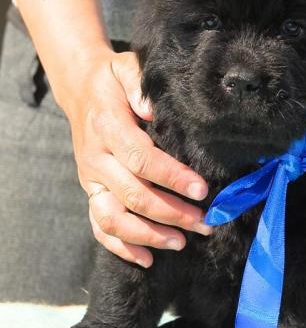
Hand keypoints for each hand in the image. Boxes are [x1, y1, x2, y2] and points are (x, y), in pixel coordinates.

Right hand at [64, 49, 210, 267]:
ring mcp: (91, 180)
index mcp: (108, 127)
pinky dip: (121, 246)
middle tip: (205, 223)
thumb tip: (154, 110)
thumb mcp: (125, 69)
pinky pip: (99, 226)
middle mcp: (96, 158)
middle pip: (133, 195)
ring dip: (148, 235)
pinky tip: (147, 258)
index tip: (202, 190)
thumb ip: (139, 86)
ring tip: (181, 242)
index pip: (141, 159)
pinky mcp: (91, 192)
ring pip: (113, 218)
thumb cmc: (111, 81)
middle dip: (172, 213)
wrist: (79, 90)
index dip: (172, 177)